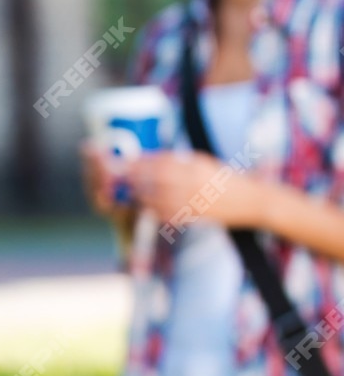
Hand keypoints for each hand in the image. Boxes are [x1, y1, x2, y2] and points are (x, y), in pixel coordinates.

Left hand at [124, 149, 268, 230]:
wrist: (250, 201)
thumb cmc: (223, 178)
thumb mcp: (202, 162)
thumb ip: (177, 160)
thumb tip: (149, 158)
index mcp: (193, 166)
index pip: (159, 162)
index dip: (141, 162)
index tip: (128, 162)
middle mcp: (191, 182)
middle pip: (153, 179)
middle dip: (136, 177)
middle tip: (125, 177)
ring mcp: (192, 201)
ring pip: (155, 198)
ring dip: (141, 195)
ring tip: (135, 192)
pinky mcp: (193, 216)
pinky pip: (166, 214)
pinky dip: (154, 210)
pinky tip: (150, 206)